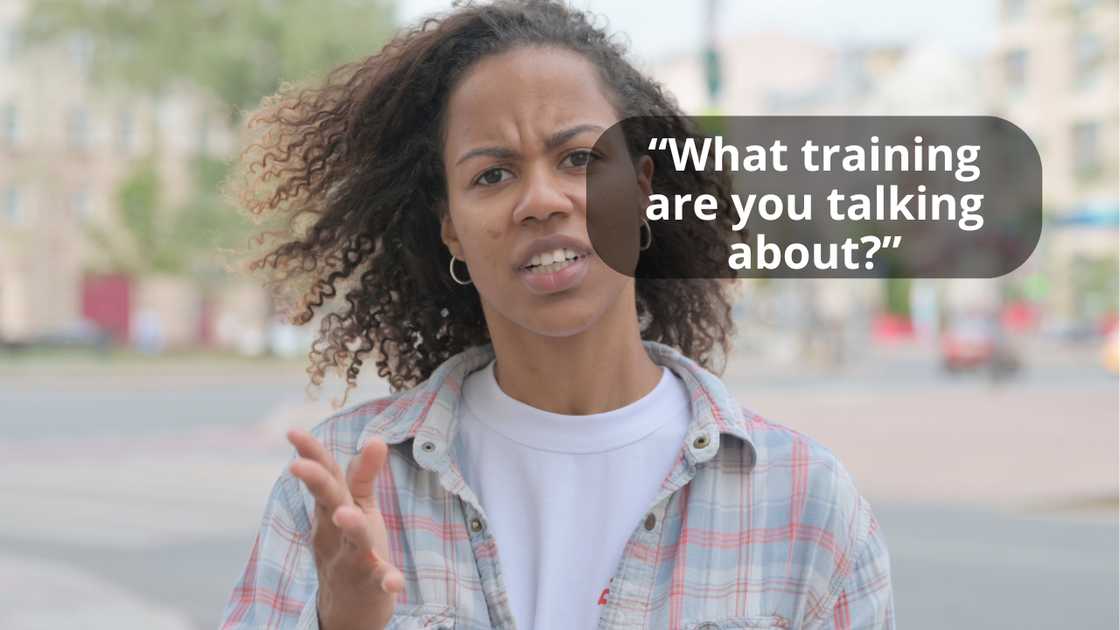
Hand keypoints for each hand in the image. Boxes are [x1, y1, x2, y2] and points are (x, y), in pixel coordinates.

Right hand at [287, 429, 404, 629]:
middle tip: (298, 467)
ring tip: (348, 515)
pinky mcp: (371, 584)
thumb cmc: (350, 546)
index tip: (292, 432)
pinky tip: (395, 581)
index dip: (311, 453)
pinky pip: (379, 581)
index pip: (324, 477)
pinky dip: (387, 579)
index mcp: (333, 510)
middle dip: (317, 483)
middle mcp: (337, 533)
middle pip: (329, 503)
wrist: (349, 608)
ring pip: (352, 541)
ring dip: (351, 527)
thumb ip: (363, 475)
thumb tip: (375, 438)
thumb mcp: (356, 507)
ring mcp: (353, 559)